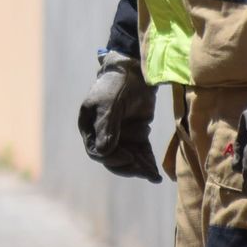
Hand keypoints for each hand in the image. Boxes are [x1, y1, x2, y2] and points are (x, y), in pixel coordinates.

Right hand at [77, 50, 161, 182]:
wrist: (137, 70)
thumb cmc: (117, 84)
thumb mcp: (110, 103)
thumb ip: (106, 127)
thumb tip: (103, 153)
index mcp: (89, 126)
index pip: (97, 151)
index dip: (112, 158)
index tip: (129, 157)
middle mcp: (103, 133)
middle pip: (112, 159)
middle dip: (127, 166)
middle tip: (143, 169)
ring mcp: (121, 135)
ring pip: (128, 159)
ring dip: (139, 168)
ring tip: (152, 175)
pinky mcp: (137, 135)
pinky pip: (141, 154)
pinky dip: (148, 164)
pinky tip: (156, 175)